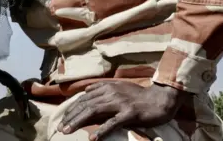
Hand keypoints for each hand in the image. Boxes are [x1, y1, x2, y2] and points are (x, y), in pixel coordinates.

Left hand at [59, 81, 189, 140]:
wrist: (161, 98)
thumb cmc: (139, 96)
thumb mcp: (118, 88)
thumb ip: (102, 89)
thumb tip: (85, 91)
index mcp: (107, 87)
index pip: (84, 98)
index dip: (72, 109)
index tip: (63, 119)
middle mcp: (110, 93)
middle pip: (85, 105)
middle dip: (71, 117)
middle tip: (61, 128)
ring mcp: (120, 103)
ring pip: (93, 112)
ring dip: (78, 122)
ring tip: (68, 131)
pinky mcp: (129, 113)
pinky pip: (112, 123)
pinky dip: (101, 131)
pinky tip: (92, 138)